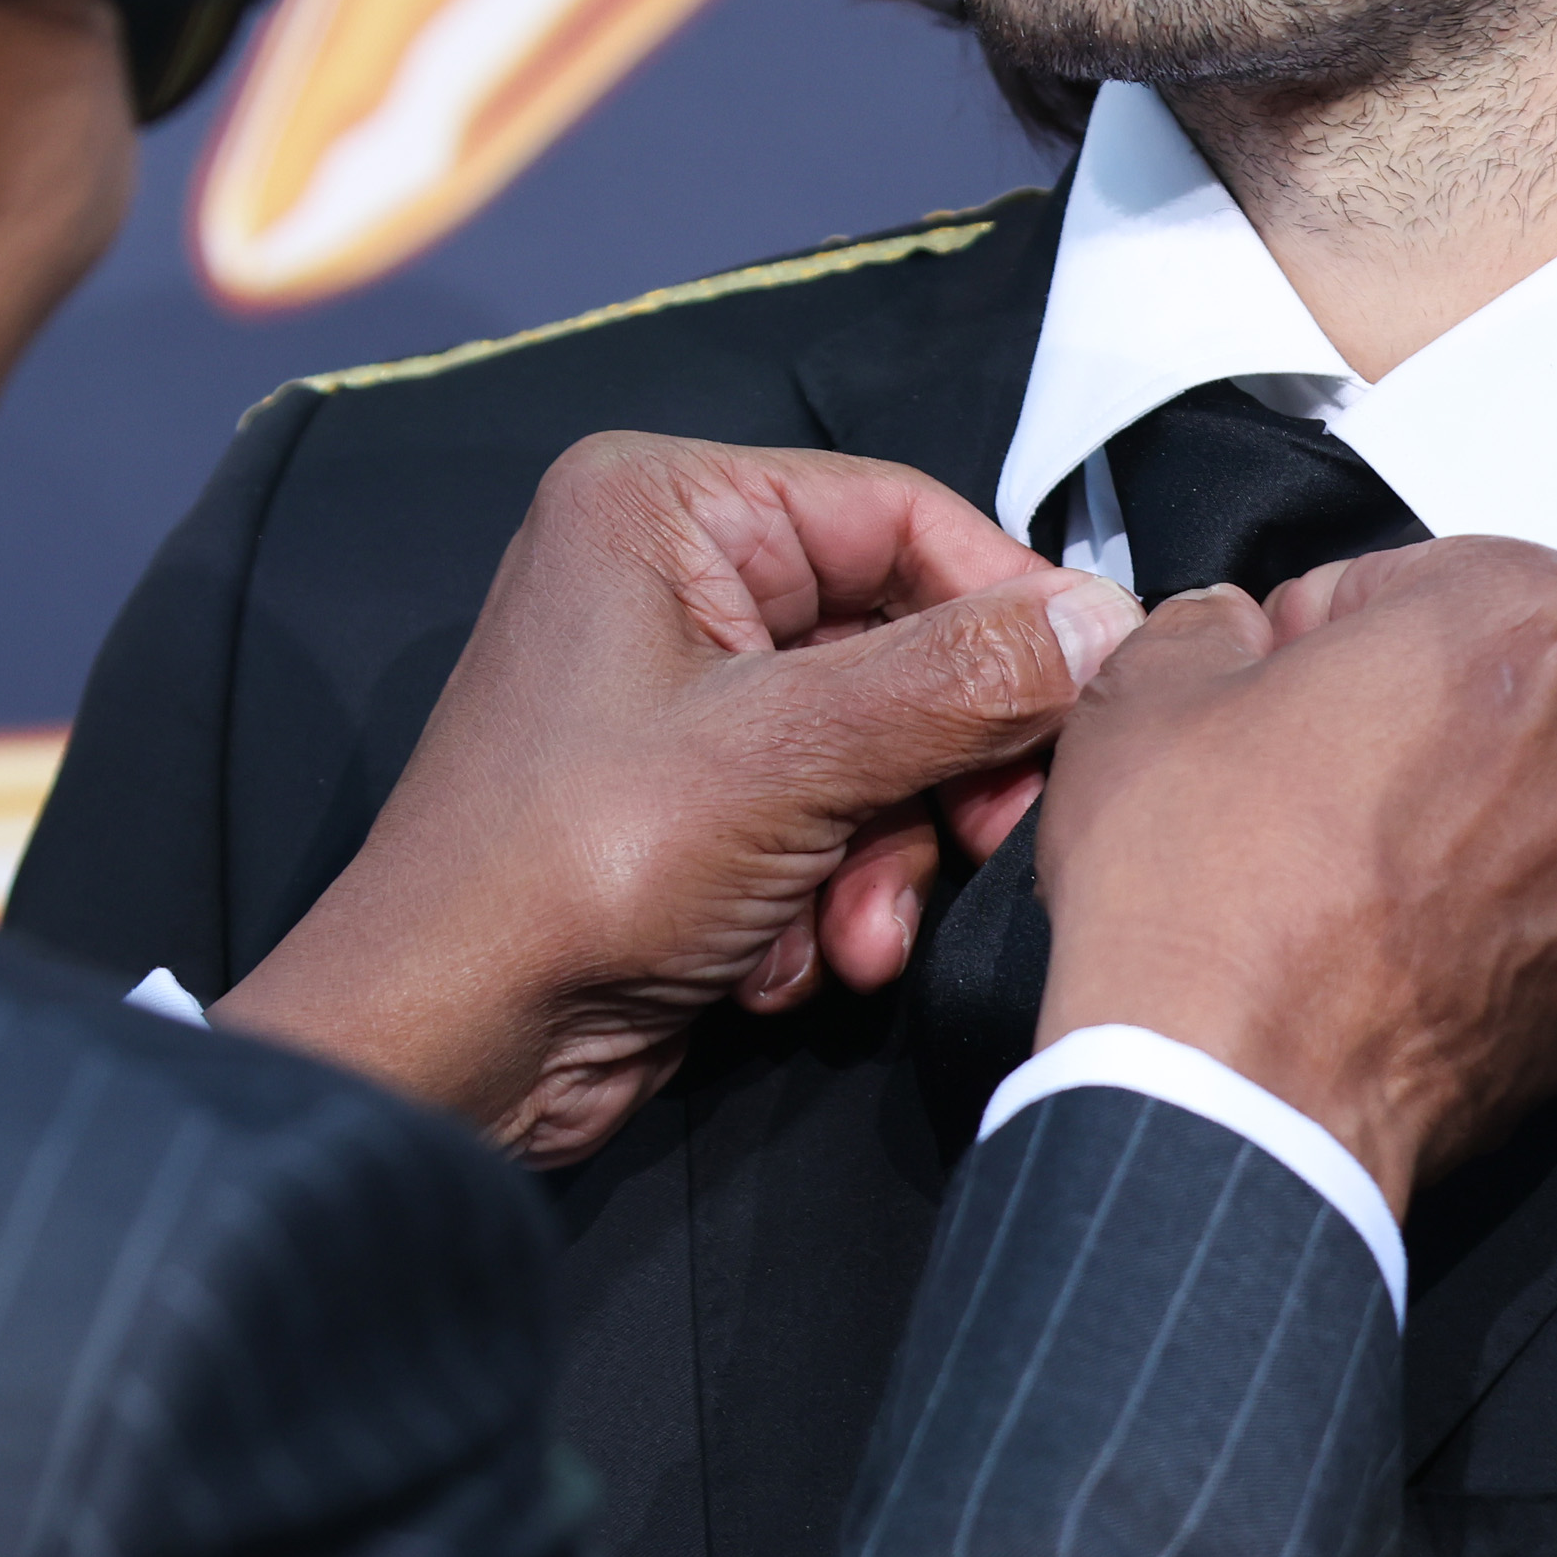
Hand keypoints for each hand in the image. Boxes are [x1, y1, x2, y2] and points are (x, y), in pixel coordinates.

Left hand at [215, 434, 1141, 1164]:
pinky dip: (829, 898)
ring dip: (885, 860)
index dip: (1009, 614)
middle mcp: (675, 578)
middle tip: (984, 845)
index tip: (1091, 703)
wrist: (446, 1049)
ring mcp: (685, 696)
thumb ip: (961, 682)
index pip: (905, 515)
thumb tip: (1109, 623)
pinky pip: (830, 820)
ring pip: (882, 748)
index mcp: (669, 507)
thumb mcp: (788, 759)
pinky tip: (783, 961)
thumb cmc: (569, 870)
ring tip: (847, 939)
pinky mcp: (698, 802)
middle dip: (937, 773)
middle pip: (905, 641)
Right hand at [1032, 538, 1556, 1213]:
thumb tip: (1232, 633)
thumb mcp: (1149, 686)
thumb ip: (1216, 620)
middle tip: (1311, 778)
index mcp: (1533, 622)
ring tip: (1342, 871)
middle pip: (1507, 687)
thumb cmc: (1210, 906)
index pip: (1425, 578)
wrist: (1228, 1105)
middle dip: (1417, 718)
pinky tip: (1385, 940)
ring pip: (1541, 801)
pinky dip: (1491, 915)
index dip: (1332, 632)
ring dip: (1463, 816)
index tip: (1290, 682)